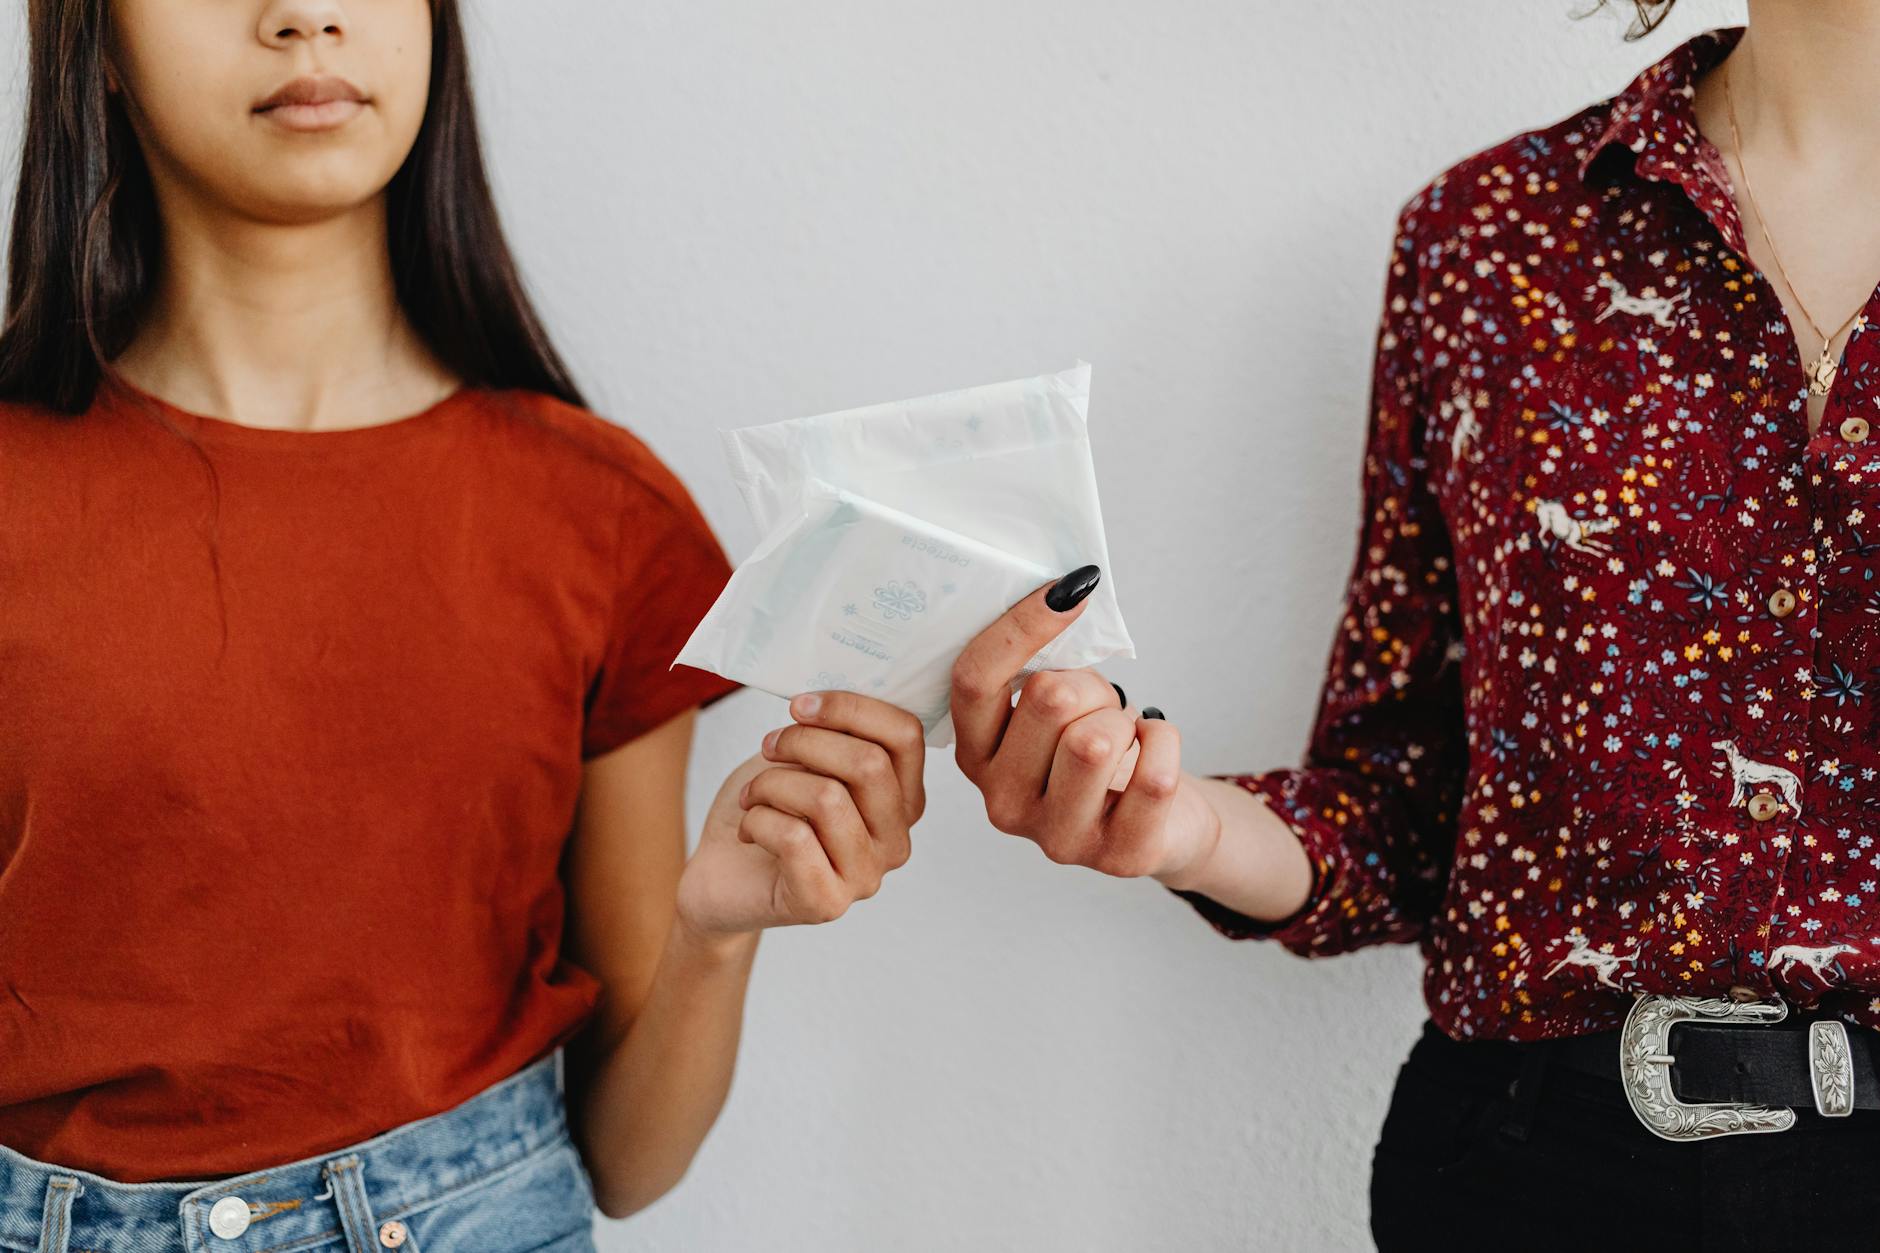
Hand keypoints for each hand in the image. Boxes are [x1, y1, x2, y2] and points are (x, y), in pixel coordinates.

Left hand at [675, 691, 924, 940]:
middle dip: (804, 741)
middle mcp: (895, 840)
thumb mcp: (804, 761)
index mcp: (903, 799)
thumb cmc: (770, 813)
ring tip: (750, 793)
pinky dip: (757, 819)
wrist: (723, 877)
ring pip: (827, 797)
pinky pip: (794, 837)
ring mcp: (866, 877)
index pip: (906, 735)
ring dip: (771, 783)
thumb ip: (834, 736)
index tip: (800, 705)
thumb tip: (825, 702)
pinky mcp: (826, 903)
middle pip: (869, 764)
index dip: (851, 707)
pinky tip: (748, 829)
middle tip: (769, 746)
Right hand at [948, 567, 1222, 882]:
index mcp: (975, 756)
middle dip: (1090, 686)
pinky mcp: (1118, 856)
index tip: (1068, 591)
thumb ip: (1041, 667)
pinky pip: (1153, 773)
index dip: (1020, 626)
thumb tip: (1064, 596)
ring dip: (1124, 719)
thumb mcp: (1056, 706)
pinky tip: (1154, 752)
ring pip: (1094, 740)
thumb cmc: (1099, 749)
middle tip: (1101, 707)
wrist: (1161, 820)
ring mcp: (1057, 838)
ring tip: (1123, 735)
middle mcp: (1002, 803)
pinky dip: (1166, 741)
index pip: (975, 680)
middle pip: (1047, 699)